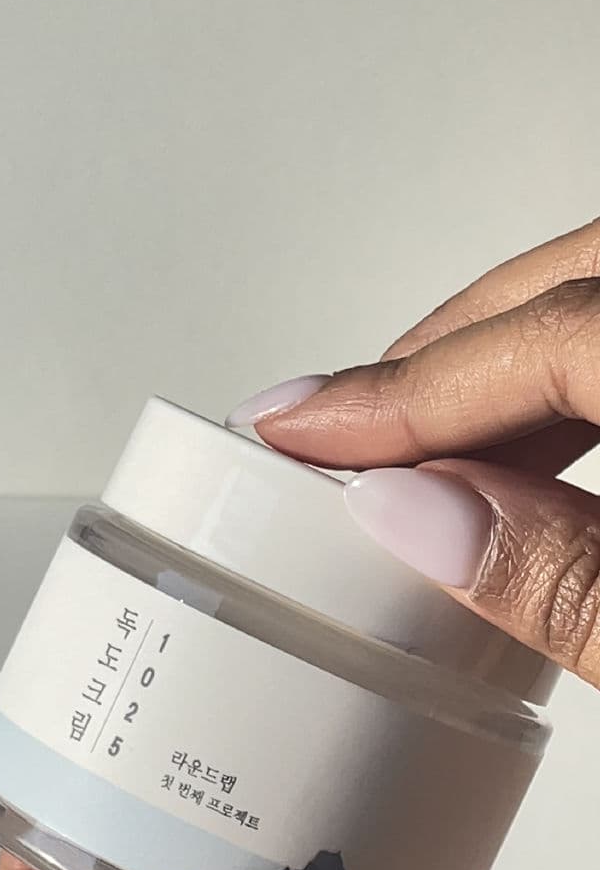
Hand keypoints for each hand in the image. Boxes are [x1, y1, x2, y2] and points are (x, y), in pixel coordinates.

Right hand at [241, 215, 599, 687]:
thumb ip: (571, 582)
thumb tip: (420, 517)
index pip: (559, 336)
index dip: (412, 391)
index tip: (300, 432)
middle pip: (573, 287)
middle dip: (436, 357)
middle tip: (331, 429)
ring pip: (599, 304)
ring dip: (498, 371)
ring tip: (407, 451)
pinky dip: (566, 385)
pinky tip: (521, 455)